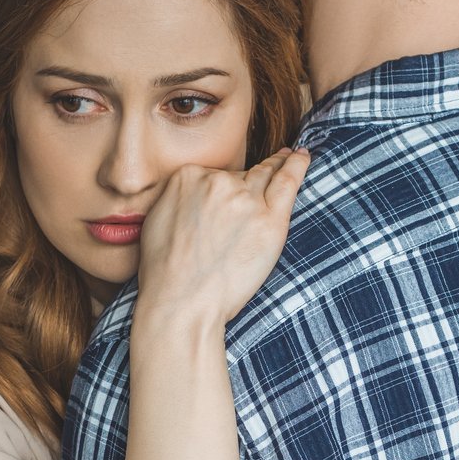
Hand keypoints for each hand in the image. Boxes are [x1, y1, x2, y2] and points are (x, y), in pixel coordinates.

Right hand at [135, 148, 310, 326]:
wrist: (181, 302)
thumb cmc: (164, 272)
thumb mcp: (155, 220)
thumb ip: (177, 199)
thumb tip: (192, 198)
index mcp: (187, 177)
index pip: (213, 174)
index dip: (221, 186)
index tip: (229, 190)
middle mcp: (217, 182)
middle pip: (240, 175)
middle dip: (253, 174)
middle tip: (270, 163)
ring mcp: (246, 200)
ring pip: (265, 175)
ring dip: (278, 164)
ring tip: (289, 156)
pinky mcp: (270, 220)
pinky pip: (288, 183)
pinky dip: (298, 166)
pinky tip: (303, 156)